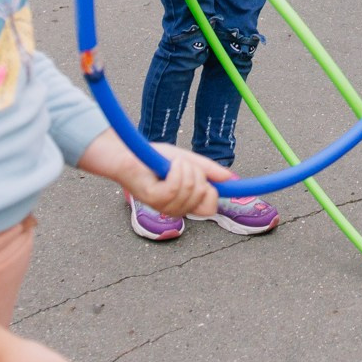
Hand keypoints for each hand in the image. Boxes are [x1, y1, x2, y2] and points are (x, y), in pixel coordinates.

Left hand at [77, 130, 229, 218]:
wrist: (130, 153)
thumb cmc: (156, 159)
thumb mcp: (189, 162)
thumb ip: (209, 171)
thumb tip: (231, 178)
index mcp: (185, 202)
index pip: (210, 208)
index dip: (213, 194)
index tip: (211, 180)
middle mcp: (176, 208)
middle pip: (204, 195)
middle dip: (197, 174)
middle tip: (181, 166)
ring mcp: (164, 206)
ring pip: (190, 189)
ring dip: (184, 169)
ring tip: (171, 165)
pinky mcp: (154, 198)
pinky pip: (176, 186)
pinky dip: (175, 170)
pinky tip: (167, 166)